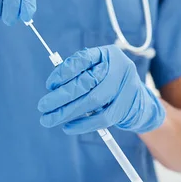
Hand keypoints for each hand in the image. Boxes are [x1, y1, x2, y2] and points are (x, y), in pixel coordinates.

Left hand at [37, 45, 165, 134]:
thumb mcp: (97, 69)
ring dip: (67, 112)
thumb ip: (79, 72)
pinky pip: (101, 118)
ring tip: (49, 119)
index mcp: (109, 54)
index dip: (64, 72)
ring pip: (93, 101)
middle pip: (87, 82)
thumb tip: (53, 86)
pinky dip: (82, 124)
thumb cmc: (108, 82)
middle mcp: (120, 68)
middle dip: (61, 96)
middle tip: (43, 106)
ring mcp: (126, 88)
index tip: (49, 85)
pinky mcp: (125, 108)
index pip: (83, 60)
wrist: (138, 101)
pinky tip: (67, 127)